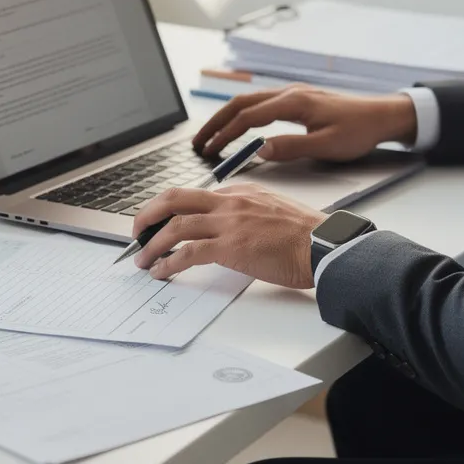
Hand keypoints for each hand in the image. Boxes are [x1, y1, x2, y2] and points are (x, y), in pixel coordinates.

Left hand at [132, 182, 325, 287]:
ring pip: (175, 226)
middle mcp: (230, 202)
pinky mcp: (231, 247)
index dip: (170, 210)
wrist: (326, 245)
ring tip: (142, 259)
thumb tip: (229, 228)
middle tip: (137, 232)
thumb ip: (248, 212)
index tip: (160, 223)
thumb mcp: (274, 209)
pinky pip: (188, 253)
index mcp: (240, 192)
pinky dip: (168, 262)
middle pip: (174, 199)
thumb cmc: (308, 235)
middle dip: (148, 215)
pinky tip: (161, 271)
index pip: (194, 195)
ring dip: (152, 245)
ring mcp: (229, 223)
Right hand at [193, 85, 417, 161]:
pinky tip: (237, 127)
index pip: (248, 117)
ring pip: (248, 101)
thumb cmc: (359, 131)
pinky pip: (260, 103)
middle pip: (240, 103)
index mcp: (294, 103)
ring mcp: (292, 94)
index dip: (225, 134)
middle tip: (197, 142)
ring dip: (226, 117)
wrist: (383, 115)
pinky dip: (241, 114)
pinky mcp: (297, 99)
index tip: (209, 150)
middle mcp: (289, 93)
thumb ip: (291, 147)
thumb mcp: (327, 146)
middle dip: (215, 122)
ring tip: (210, 136)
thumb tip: (259, 149)